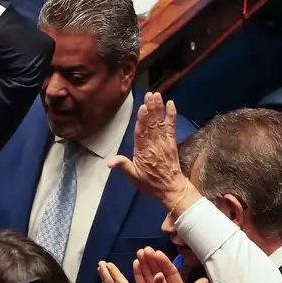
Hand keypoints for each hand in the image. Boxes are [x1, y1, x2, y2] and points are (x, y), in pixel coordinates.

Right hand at [107, 93, 193, 212]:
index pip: (142, 132)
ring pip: (160, 122)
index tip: (143, 107)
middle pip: (152, 123)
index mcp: (143, 151)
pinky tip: (171, 104)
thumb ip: (123, 166)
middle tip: (150, 95)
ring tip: (157, 95)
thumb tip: (109, 162)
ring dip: (159, 108)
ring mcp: (164, 141)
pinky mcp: (171, 141)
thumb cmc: (149, 182)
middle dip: (151, 108)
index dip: (142, 120)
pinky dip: (172, 115)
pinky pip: (172, 126)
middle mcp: (154, 144)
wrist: (171, 187)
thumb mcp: (133, 176)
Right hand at [137, 247, 210, 282]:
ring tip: (139, 254)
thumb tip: (204, 281)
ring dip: (144, 265)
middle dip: (152, 260)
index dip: (164, 262)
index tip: (156, 252)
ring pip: (149, 276)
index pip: (171, 273)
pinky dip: (138, 275)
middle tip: (144, 249)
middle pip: (158, 272)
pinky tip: (135, 265)